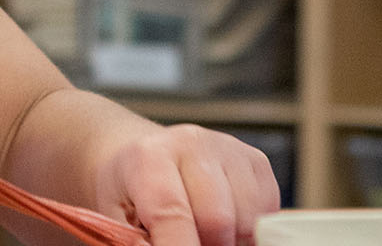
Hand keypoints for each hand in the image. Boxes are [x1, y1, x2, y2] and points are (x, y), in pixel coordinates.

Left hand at [85, 120, 278, 245]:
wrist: (143, 154)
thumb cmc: (129, 190)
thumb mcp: (115, 216)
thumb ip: (136, 241)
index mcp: (150, 157)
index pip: (173, 214)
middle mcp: (193, 145)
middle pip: (218, 219)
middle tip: (190, 244)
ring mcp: (229, 150)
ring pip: (247, 219)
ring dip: (230, 241)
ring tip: (203, 236)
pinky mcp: (257, 162)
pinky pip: (266, 211)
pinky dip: (248, 230)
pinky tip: (224, 226)